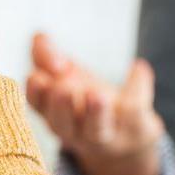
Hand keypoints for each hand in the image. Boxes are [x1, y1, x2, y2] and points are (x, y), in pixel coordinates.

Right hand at [24, 33, 165, 174]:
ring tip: (96, 94)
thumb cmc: (86, 101)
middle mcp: (74, 129)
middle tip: (63, 90)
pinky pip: (135, 110)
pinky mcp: (135, 129)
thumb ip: (45, 53)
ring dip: (96, 113)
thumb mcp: (63, 73)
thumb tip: (40, 38)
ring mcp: (105, 134)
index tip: (39, 75)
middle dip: (61, 107)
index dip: (36, 91)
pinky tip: (138, 67)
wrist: (129, 137)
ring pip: (97, 130)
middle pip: (62, 124)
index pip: (36, 105)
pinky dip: (138, 85)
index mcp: (52, 113)